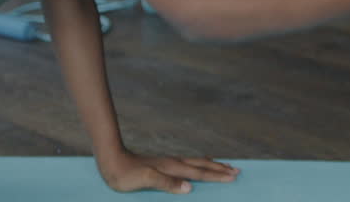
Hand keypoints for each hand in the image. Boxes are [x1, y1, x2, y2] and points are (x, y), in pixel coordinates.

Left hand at [97, 149, 237, 194]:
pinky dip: (199, 164)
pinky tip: (196, 165)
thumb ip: (167, 183)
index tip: (233, 176)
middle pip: (203, 166)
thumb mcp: (146, 180)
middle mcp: (175, 163)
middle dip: (220, 169)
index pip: (200, 173)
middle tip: (237, 170)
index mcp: (173, 168)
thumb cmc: (127, 174)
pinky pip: (188, 164)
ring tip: (224, 165)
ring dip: (212, 165)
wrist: (112, 161)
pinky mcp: (164, 165)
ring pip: (197, 163)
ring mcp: (170, 163)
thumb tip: (189, 187)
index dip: (217, 176)